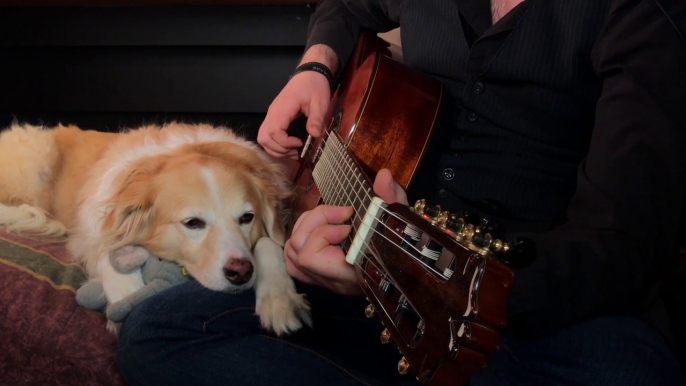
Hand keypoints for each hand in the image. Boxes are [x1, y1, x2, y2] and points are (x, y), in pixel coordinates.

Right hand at [257, 45, 338, 158]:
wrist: (310, 73)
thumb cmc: (314, 85)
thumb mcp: (320, 102)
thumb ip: (316, 119)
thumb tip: (315, 135)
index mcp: (282, 108)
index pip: (273, 131)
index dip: (285, 143)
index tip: (300, 143)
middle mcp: (273, 113)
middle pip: (263, 137)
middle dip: (278, 149)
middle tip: (295, 151)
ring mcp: (272, 115)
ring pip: (263, 138)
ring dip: (276, 149)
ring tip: (292, 152)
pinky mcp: (274, 117)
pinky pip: (267, 135)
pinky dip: (275, 145)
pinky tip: (288, 148)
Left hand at [283, 168, 407, 295]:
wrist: (403, 268)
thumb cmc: (401, 244)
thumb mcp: (399, 218)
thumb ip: (391, 197)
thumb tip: (383, 175)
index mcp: (351, 272)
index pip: (310, 257)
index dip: (324, 233)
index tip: (349, 222)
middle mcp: (333, 281)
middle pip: (298, 250)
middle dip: (315, 222)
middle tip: (341, 214)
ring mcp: (323, 280)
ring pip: (292, 254)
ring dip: (307, 228)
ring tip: (330, 219)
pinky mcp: (318, 276)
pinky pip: (293, 260)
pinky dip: (301, 239)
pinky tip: (321, 228)